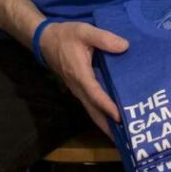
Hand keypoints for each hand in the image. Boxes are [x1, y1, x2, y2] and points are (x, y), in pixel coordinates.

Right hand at [38, 21, 128, 136]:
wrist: (45, 40)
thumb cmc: (65, 36)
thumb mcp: (84, 31)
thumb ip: (104, 38)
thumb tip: (124, 47)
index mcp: (80, 74)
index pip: (95, 94)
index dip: (107, 106)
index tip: (120, 117)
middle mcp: (78, 87)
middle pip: (94, 112)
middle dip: (108, 127)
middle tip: (126, 140)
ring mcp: (77, 90)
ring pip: (92, 111)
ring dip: (106, 124)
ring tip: (123, 135)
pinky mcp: (79, 89)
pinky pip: (91, 105)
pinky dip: (102, 115)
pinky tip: (114, 119)